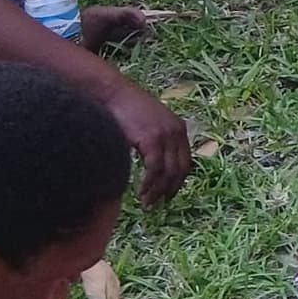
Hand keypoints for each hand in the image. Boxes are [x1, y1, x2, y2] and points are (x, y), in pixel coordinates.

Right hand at [111, 83, 193, 204]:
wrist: (113, 93)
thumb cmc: (125, 108)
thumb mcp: (148, 125)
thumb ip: (154, 141)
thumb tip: (150, 166)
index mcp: (179, 128)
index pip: (185, 162)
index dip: (178, 181)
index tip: (169, 195)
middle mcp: (177, 132)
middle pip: (180, 170)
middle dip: (169, 190)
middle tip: (159, 205)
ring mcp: (166, 135)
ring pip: (168, 172)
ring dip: (157, 191)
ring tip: (148, 204)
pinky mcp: (152, 139)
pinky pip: (154, 169)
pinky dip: (148, 184)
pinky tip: (141, 193)